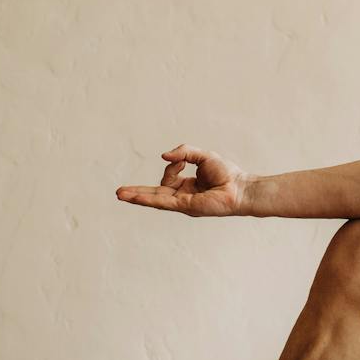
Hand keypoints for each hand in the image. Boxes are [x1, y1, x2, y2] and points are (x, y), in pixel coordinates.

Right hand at [116, 145, 248, 216]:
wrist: (240, 188)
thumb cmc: (227, 174)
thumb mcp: (203, 156)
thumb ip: (184, 152)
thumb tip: (163, 156)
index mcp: (186, 186)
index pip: (167, 178)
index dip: (172, 166)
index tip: (181, 161)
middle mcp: (182, 196)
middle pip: (154, 194)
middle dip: (136, 192)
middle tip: (119, 193)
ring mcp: (182, 203)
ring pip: (155, 199)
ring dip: (137, 196)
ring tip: (120, 195)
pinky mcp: (186, 206)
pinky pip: (163, 202)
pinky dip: (148, 199)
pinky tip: (135, 197)